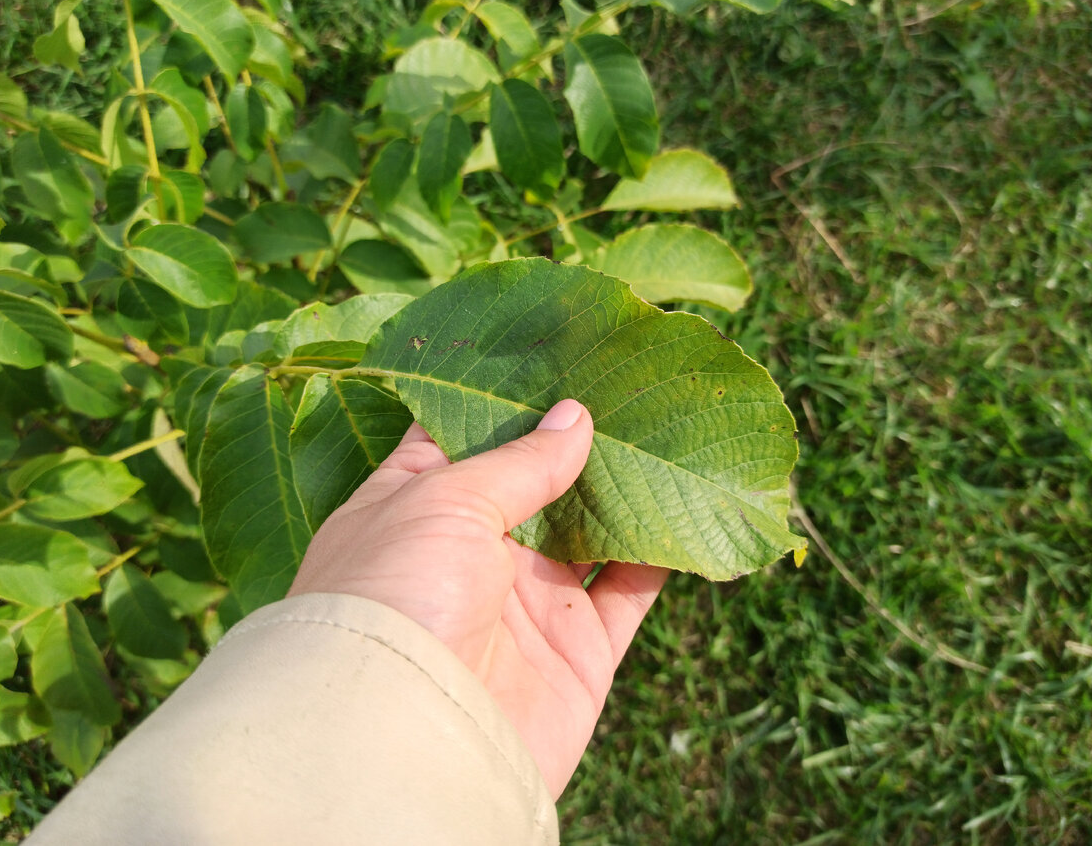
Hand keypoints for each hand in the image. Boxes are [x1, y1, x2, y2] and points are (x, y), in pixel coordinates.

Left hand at [288, 398, 667, 797]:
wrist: (404, 739)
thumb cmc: (395, 596)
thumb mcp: (443, 501)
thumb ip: (518, 460)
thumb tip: (576, 416)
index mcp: (418, 505)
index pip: (463, 436)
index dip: (507, 398)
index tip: (557, 353)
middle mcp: (473, 551)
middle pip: (538, 482)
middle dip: (580, 439)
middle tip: (633, 383)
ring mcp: (527, 603)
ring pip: (592, 532)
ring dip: (631, 490)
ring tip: (673, 430)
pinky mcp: (577, 653)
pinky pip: (631, 592)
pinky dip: (667, 556)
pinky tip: (696, 509)